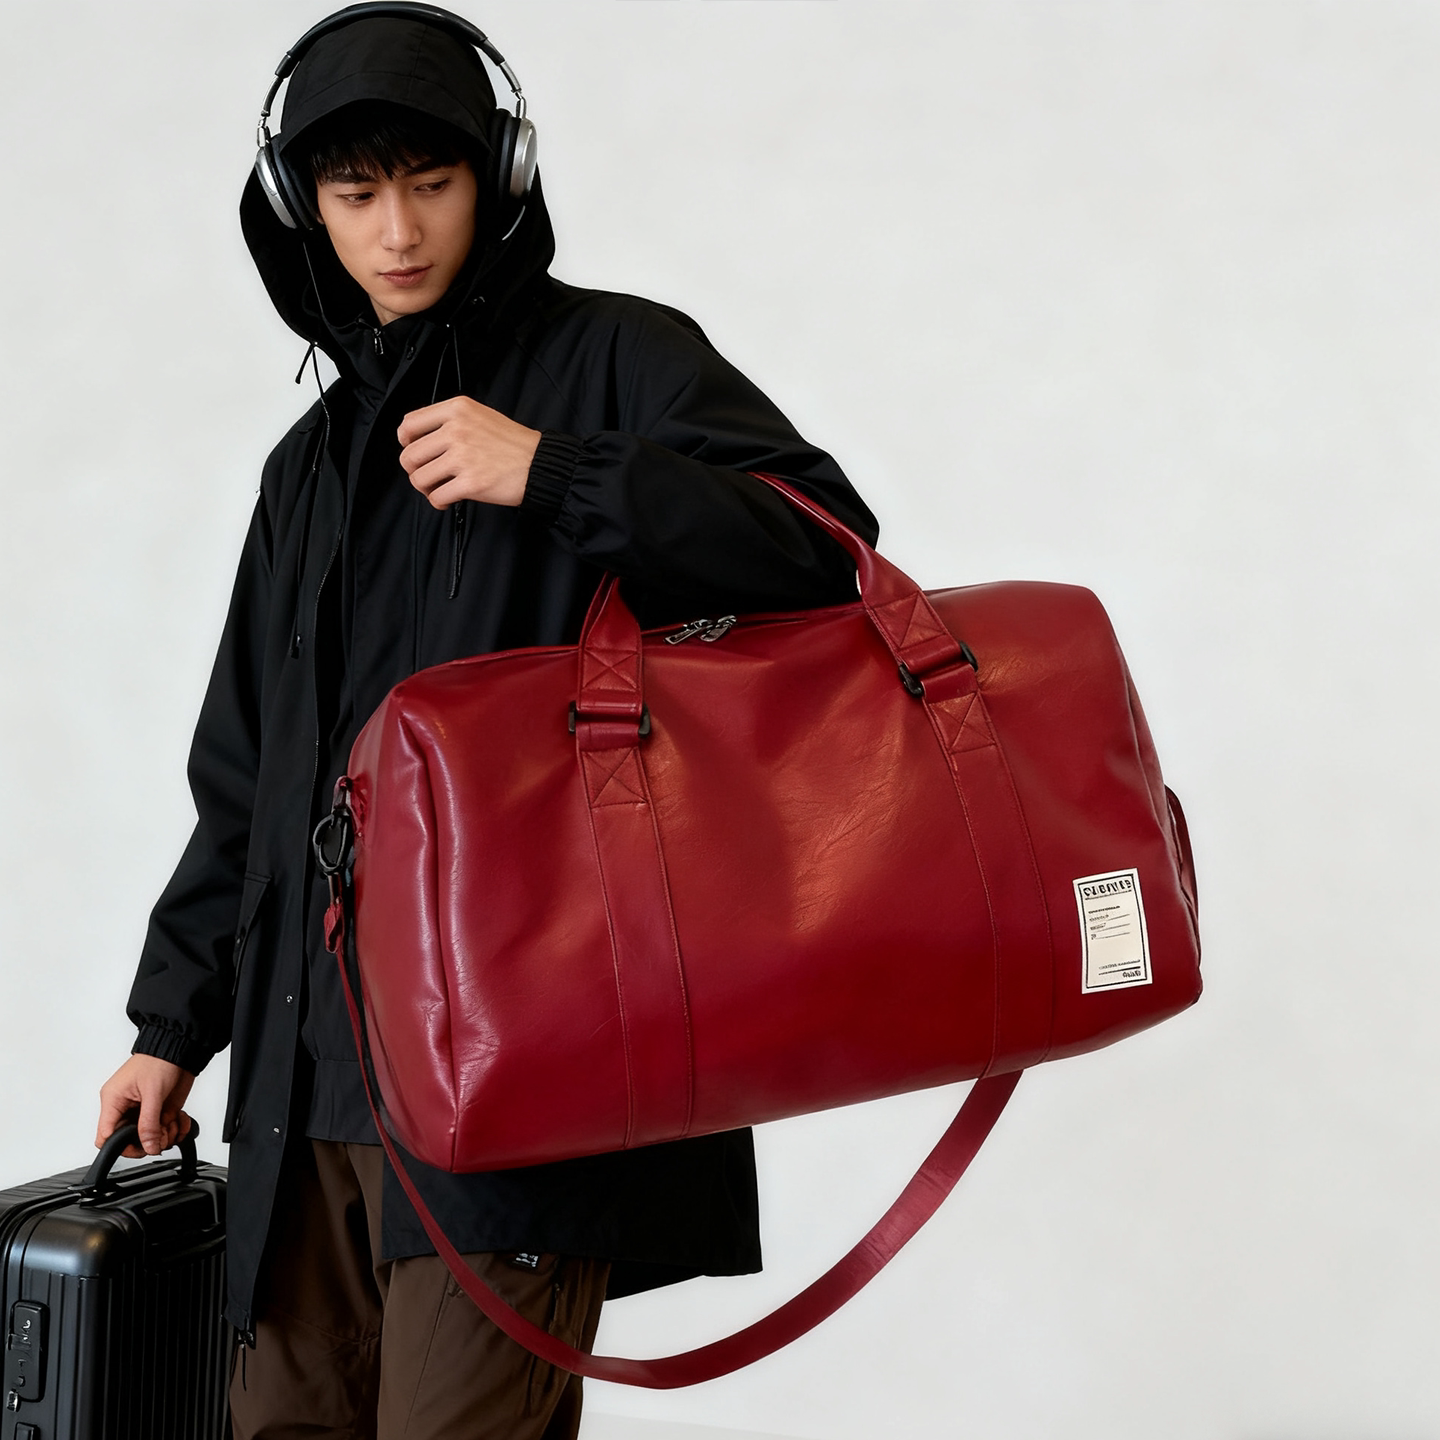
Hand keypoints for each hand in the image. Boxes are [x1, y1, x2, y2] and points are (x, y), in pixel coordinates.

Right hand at [97, 1055, 194, 1157]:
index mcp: (113, 1100)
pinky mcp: (159, 1109)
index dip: (121, 1147)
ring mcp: (144, 1109)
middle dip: (149, 1140)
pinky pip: (164, 1128)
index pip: (105, 1136)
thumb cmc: (158, 1059)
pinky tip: (181, 1120)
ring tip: (173, 1123)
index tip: (141, 1148)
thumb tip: (148, 1147)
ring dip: (165, 1134)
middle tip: (163, 1135)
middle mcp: (126, 1107)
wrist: (180, 1047)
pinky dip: (175, 1127)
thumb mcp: (152, 1093)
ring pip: (149, 1136)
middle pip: (129, 1139)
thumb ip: (149, 1123)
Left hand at [397, 397, 540, 509]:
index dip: (405, 442)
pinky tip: (448, 500)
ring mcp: (463, 457)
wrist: (540, 464)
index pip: (409, 424)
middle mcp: (457, 430)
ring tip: (437, 489)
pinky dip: (438, 502)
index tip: (413, 450)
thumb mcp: (480, 415)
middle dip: (414, 471)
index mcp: (457, 409)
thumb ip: (450, 421)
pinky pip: (437, 497)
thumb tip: (419, 439)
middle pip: (410, 455)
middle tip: (427, 476)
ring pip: (419, 478)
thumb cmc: (513, 443)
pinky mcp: (471, 483)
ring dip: (425, 488)